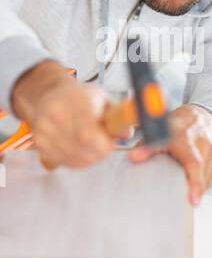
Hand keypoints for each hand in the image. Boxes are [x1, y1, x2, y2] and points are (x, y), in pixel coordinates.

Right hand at [12, 61, 126, 168]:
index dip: (102, 145)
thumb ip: (117, 116)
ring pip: (74, 158)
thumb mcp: (102, 99)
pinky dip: (75, 159)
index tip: (109, 144)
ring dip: (88, 157)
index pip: (87, 133)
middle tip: (103, 144)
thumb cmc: (79, 97)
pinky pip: (63, 161)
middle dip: (99, 152)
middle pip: (83, 148)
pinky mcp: (39, 143)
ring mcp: (45, 129)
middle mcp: (56, 113)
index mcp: (76, 100)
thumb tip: (127, 133)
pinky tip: (78, 148)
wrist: (49, 95)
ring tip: (91, 144)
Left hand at [128, 104, 211, 205]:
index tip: (194, 201)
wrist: (202, 117)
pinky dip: (204, 181)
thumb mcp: (160, 133)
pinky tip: (196, 171)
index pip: (194, 163)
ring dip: (196, 185)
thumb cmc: (178, 127)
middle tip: (184, 194)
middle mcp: (204, 143)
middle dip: (192, 188)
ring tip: (186, 174)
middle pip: (200, 175)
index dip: (195, 183)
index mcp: (186, 138)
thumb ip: (148, 146)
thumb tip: (134, 157)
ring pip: (208, 180)